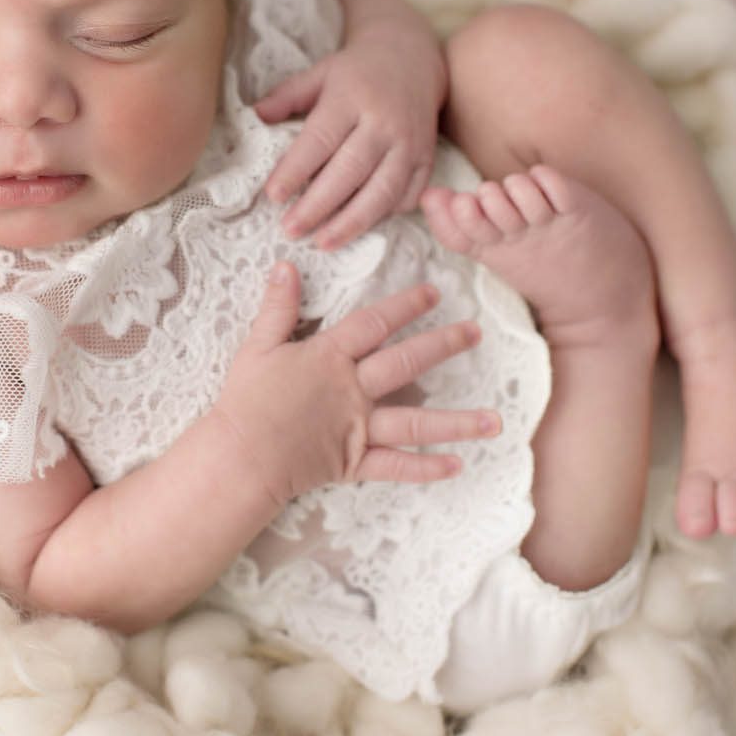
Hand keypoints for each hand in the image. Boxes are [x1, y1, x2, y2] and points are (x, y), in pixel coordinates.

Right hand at [209, 261, 501, 507]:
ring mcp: (358, 428)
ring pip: (415, 422)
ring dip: (458, 422)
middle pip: (405, 362)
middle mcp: (352, 390)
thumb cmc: (245, 401)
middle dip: (443, 345)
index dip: (405, 305)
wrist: (240, 456)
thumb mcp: (256, 346)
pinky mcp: (354, 462)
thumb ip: (277, 307)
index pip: (374, 324)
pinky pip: (396, 467)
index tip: (433, 292)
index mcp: (329, 358)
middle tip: (475, 333)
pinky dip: (425, 468)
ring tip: (495, 420)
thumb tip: (286, 266)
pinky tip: (456, 465)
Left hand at [253, 0, 448, 250]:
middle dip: (318, 206)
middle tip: (290, 229)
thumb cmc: (355, 72)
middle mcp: (383, 121)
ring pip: (382, 190)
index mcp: (351, 98)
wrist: (411, 58)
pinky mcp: (426, 158)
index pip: (320, 140)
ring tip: (323, 242)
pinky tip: (360, 228)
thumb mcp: (319, 74)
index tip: (273, 196)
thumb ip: (287, 96)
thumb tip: (256, 116)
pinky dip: (385, 216)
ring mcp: (409, 142)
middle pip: (350, 171)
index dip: (295, 171)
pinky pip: (408, 195)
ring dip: (352, 222)